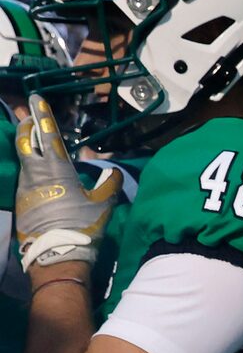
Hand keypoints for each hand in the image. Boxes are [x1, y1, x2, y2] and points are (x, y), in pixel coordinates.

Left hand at [13, 93, 118, 271]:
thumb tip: (112, 170)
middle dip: (28, 127)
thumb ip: (108, 184)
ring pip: (23, 158)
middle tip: (30, 116)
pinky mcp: (20, 200)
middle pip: (25, 142)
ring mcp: (25, 187)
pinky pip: (24, 176)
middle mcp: (35, 173)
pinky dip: (29, 167)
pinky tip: (36, 170)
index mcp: (57, 169)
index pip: (48, 135)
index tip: (37, 99)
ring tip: (32, 139)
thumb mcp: (103, 204)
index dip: (43, 115)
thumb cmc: (82, 226)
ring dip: (27, 146)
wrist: (56, 254)